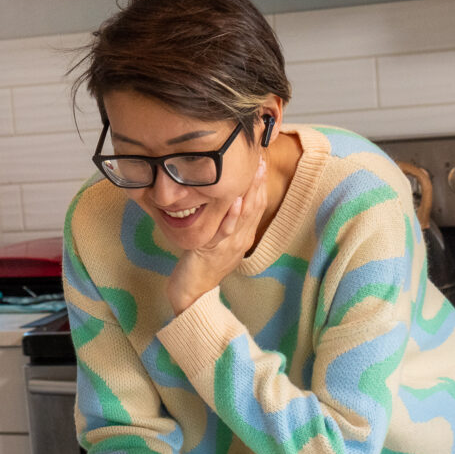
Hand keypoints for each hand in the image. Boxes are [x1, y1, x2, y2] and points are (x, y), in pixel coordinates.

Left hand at [166, 157, 267, 313]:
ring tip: (253, 172)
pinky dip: (232, 215)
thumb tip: (224, 199)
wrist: (193, 294)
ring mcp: (229, 246)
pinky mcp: (214, 251)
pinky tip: (234, 200)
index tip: (260, 162)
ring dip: (249, 192)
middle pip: (255, 207)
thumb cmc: (201, 266)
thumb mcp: (217, 240)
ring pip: (245, 216)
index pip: (257, 206)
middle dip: (258, 182)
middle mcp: (241, 239)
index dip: (260, 184)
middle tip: (260, 159)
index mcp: (243, 236)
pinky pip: (226, 231)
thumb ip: (224, 222)